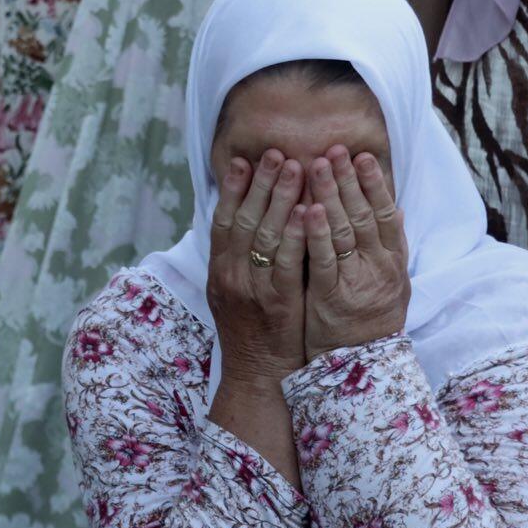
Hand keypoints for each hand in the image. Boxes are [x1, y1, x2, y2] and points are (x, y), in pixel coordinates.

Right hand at [207, 150, 308, 378]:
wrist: (256, 374)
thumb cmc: (250, 331)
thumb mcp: (231, 291)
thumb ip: (236, 258)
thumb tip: (242, 219)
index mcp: (219, 270)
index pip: (223, 221)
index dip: (233, 189)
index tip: (243, 159)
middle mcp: (231, 276)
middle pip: (245, 220)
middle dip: (260, 183)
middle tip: (275, 152)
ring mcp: (254, 289)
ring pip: (266, 235)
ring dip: (281, 199)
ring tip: (296, 168)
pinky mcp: (279, 302)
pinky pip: (288, 263)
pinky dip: (298, 235)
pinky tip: (307, 211)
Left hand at [301, 147, 410, 360]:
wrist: (360, 368)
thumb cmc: (369, 321)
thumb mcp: (391, 283)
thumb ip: (392, 246)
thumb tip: (396, 208)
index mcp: (392, 262)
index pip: (385, 214)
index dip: (374, 184)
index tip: (362, 156)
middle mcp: (378, 268)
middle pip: (364, 215)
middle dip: (347, 180)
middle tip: (334, 149)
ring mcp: (355, 281)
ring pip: (344, 231)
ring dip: (330, 195)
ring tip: (316, 165)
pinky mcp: (329, 296)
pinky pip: (323, 260)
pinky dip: (317, 233)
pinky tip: (308, 209)